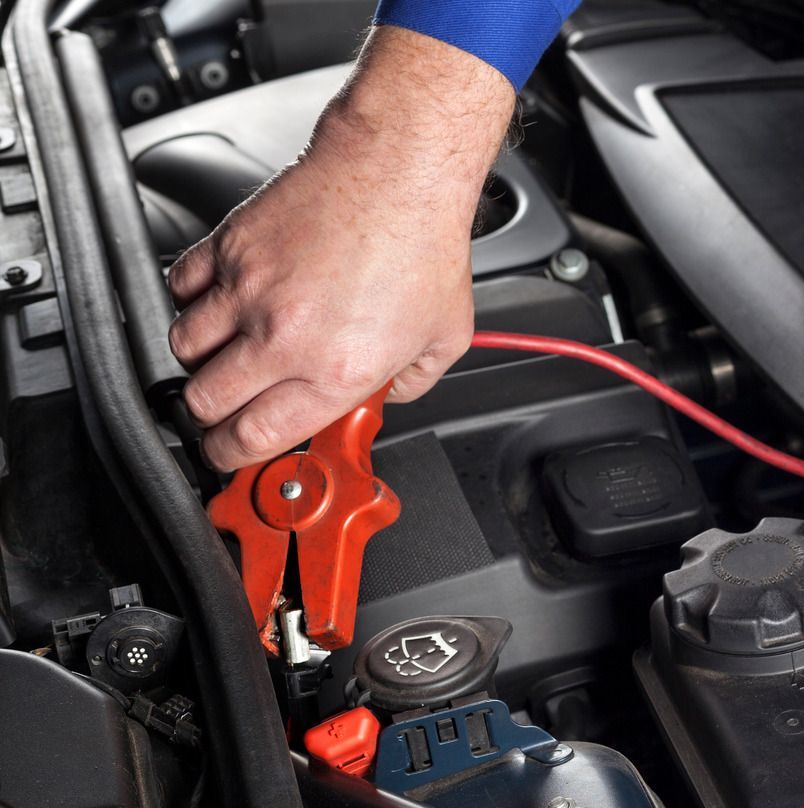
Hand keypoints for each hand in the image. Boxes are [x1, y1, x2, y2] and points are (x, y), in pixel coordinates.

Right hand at [167, 27, 514, 470]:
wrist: (396, 174)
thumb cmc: (423, 247)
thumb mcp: (443, 340)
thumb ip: (410, 384)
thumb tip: (383, 399)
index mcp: (333, 371)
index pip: (254, 438)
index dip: (233, 457)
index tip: (232, 455)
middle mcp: (283, 337)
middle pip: (204, 401)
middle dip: (210, 415)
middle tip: (227, 411)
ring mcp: (248, 291)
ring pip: (183, 348)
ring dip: (200, 359)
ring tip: (228, 355)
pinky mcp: (229, 247)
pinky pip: (179, 289)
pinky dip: (189, 302)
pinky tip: (217, 303)